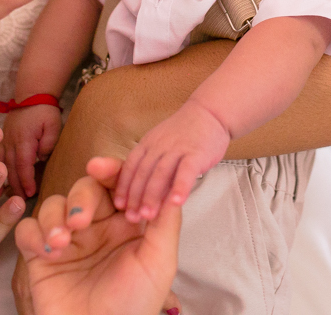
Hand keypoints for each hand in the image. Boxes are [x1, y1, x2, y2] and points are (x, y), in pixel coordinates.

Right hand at [2, 104, 63, 197]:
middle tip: (19, 203)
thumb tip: (41, 157)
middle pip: (10, 168)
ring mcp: (3, 140)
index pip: (24, 164)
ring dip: (0, 180)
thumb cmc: (45, 111)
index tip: (31, 193)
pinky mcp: (0, 140)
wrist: (32, 95)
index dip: (27, 181)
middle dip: (14, 187)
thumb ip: (48, 142)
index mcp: (24, 139)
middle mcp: (10, 141)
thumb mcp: (53, 124)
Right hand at [15, 157, 181, 314]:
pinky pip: (27, 230)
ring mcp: (67, 240)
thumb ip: (165, 220)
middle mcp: (96, 227)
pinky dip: (33, 233)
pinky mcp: (40, 256)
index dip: (108, 169)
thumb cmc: (133, 306)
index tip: (99, 166)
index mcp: (125, 223)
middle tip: (81, 221)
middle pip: (84, 188)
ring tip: (62, 242)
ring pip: (53, 204)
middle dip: (80, 198)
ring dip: (54, 216)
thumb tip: (172, 181)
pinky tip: (47, 250)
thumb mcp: (159, 261)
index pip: (116, 183)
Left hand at [114, 100, 229, 222]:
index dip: (124, 186)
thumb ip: (153, 166)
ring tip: (149, 216)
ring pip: (161, 173)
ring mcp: (178, 148)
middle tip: (132, 218)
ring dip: (153, 196)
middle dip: (135, 196)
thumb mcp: (161, 144)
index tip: (120, 206)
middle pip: (143, 172)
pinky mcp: (196, 153)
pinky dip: (180, 187)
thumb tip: (141, 195)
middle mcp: (159, 146)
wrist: (210, 113)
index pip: (131, 166)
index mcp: (148, 144)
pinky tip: (176, 203)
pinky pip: (186, 171)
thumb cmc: (185, 134)